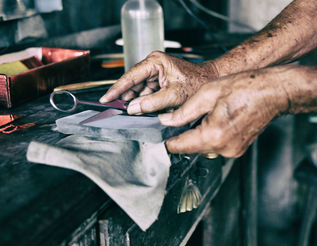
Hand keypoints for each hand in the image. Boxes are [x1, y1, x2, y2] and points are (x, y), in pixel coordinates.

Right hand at [99, 51, 218, 113]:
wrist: (210, 81)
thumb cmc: (197, 82)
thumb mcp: (174, 95)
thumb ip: (152, 103)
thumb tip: (133, 108)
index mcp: (155, 62)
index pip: (130, 76)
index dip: (117, 89)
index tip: (106, 98)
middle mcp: (154, 65)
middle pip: (133, 83)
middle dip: (126, 97)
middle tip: (116, 109)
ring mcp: (156, 73)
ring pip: (139, 90)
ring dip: (135, 101)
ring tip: (129, 112)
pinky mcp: (160, 82)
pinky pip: (147, 93)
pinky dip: (144, 102)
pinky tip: (141, 110)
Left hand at [159, 69, 290, 157]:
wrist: (274, 92)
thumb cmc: (247, 88)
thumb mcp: (208, 93)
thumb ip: (184, 111)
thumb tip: (167, 121)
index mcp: (213, 135)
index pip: (179, 146)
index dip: (167, 139)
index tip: (162, 132)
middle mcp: (223, 148)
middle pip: (191, 148)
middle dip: (184, 134)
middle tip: (184, 116)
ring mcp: (232, 151)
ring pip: (203, 147)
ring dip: (199, 134)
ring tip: (207, 114)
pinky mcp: (238, 149)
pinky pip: (216, 145)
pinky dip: (211, 135)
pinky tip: (217, 119)